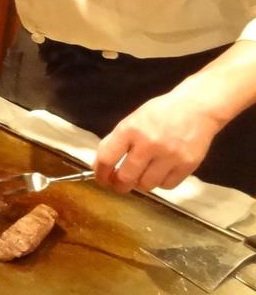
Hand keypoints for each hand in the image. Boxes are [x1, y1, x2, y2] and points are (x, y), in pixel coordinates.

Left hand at [93, 93, 221, 192]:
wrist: (195, 108)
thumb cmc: (160, 113)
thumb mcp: (133, 120)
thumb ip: (118, 141)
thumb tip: (101, 164)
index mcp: (130, 129)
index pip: (107, 158)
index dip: (100, 173)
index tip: (101, 179)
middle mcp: (148, 143)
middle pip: (126, 178)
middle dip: (119, 185)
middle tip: (118, 184)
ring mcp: (169, 156)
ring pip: (146, 185)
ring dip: (140, 183)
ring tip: (141, 174)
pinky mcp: (187, 165)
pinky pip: (166, 186)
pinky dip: (160, 183)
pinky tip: (159, 172)